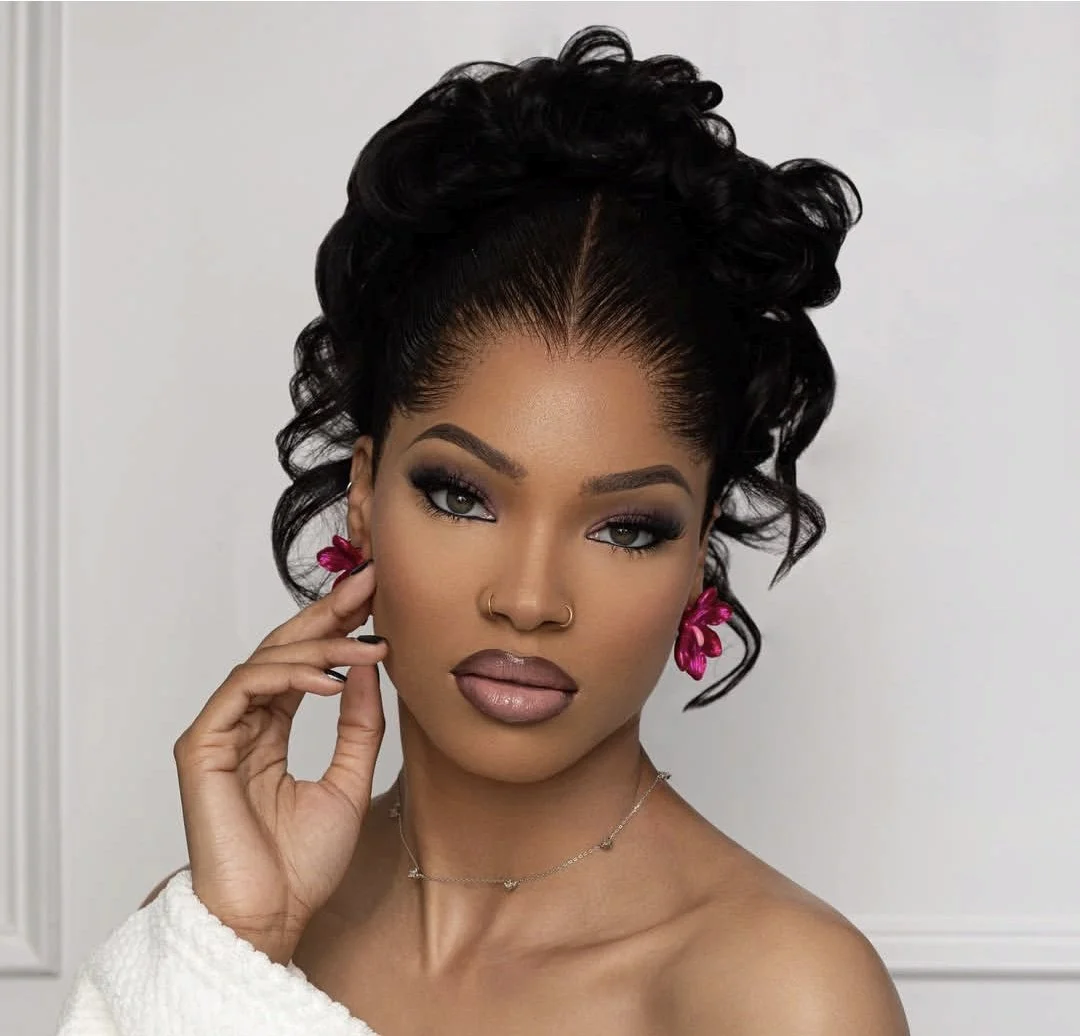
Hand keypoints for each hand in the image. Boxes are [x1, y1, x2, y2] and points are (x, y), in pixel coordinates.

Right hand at [172, 561, 386, 963]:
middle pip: (283, 648)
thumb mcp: (350, 778)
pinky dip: (288, 675)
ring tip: (369, 645)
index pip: (302, 662)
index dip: (336, 625)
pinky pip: (244, 688)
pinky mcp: (202, 746)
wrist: (273, 918)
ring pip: (265, 660)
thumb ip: (359, 723)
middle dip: (328, 611)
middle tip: (370, 582)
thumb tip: (368, 666)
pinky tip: (332, 680)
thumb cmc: (304, 864)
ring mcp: (219, 732)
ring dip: (321, 646)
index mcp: (270, 731)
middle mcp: (243, 724)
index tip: (377, 595)